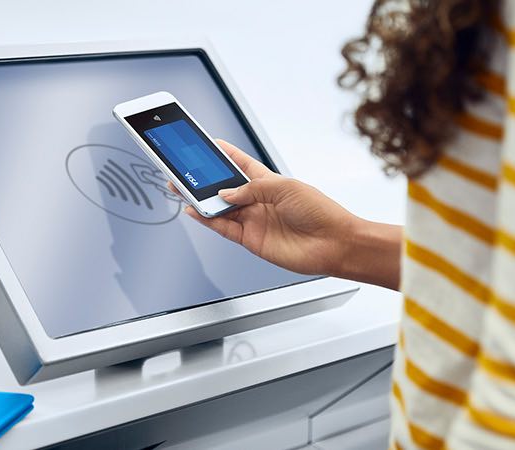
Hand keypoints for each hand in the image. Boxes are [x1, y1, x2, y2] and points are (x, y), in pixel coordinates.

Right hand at [172, 140, 358, 275]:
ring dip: (201, 199)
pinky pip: (223, 227)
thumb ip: (251, 189)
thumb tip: (225, 192)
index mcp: (269, 182)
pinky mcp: (251, 240)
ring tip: (181, 189)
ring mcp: (254, 220)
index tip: (208, 144)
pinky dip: (207, 219)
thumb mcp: (284, 188)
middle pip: (224, 187)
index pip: (241, 165)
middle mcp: (259, 201)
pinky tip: (195, 210)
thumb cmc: (319, 211)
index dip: (225, 155)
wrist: (333, 243)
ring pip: (219, 208)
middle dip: (204, 180)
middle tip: (183, 171)